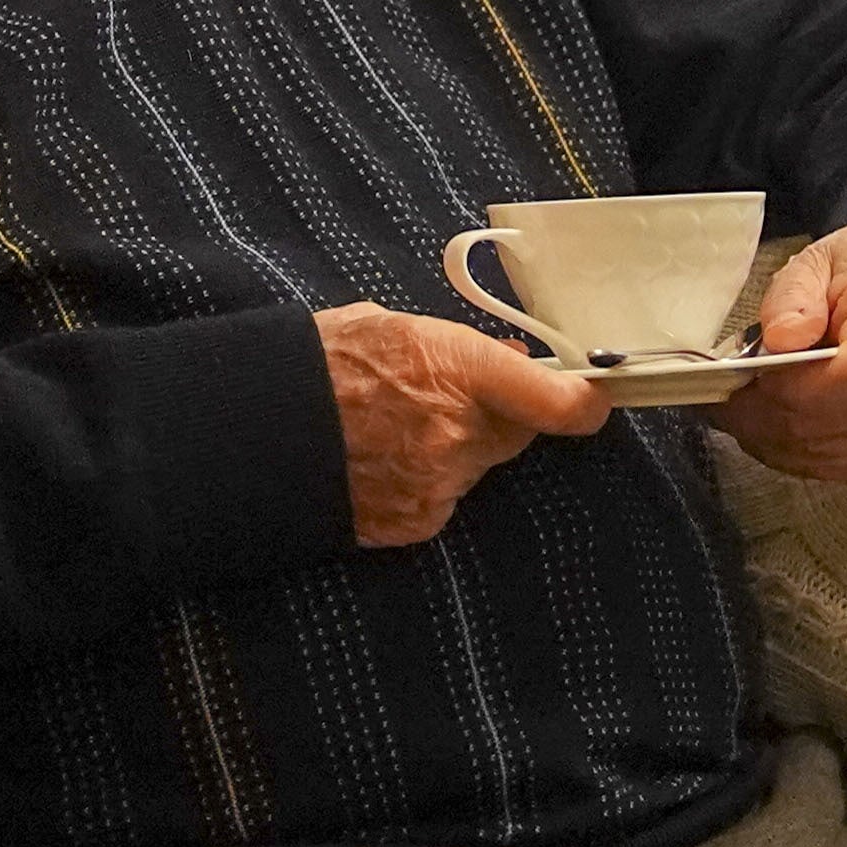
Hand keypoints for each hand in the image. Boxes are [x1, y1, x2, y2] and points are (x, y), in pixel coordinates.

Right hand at [316, 301, 605, 548]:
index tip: (593, 396)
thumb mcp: (391, 326)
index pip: (557, 401)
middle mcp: (458, 432)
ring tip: (389, 430)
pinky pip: (442, 498)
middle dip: (498, 415)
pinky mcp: (416, 520)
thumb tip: (506, 360)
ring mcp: (438, 483)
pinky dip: (422, 483)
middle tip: (448, 397)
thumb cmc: (317, 363)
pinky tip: (377, 462)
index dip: (585, 401)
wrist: (253, 429)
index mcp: (458, 369)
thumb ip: (457, 349)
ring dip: (453, 450)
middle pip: (518, 433)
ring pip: (475, 466)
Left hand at [714, 223, 846, 481]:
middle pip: (822, 420)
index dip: (793, 381)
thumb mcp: (820, 259)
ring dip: (767, 431)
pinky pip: (829, 468)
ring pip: (815, 452)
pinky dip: (789, 448)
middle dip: (761, 405)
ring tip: (752, 397)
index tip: (757, 364)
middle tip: (735, 381)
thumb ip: (794, 296)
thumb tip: (780, 341)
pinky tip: (779, 418)